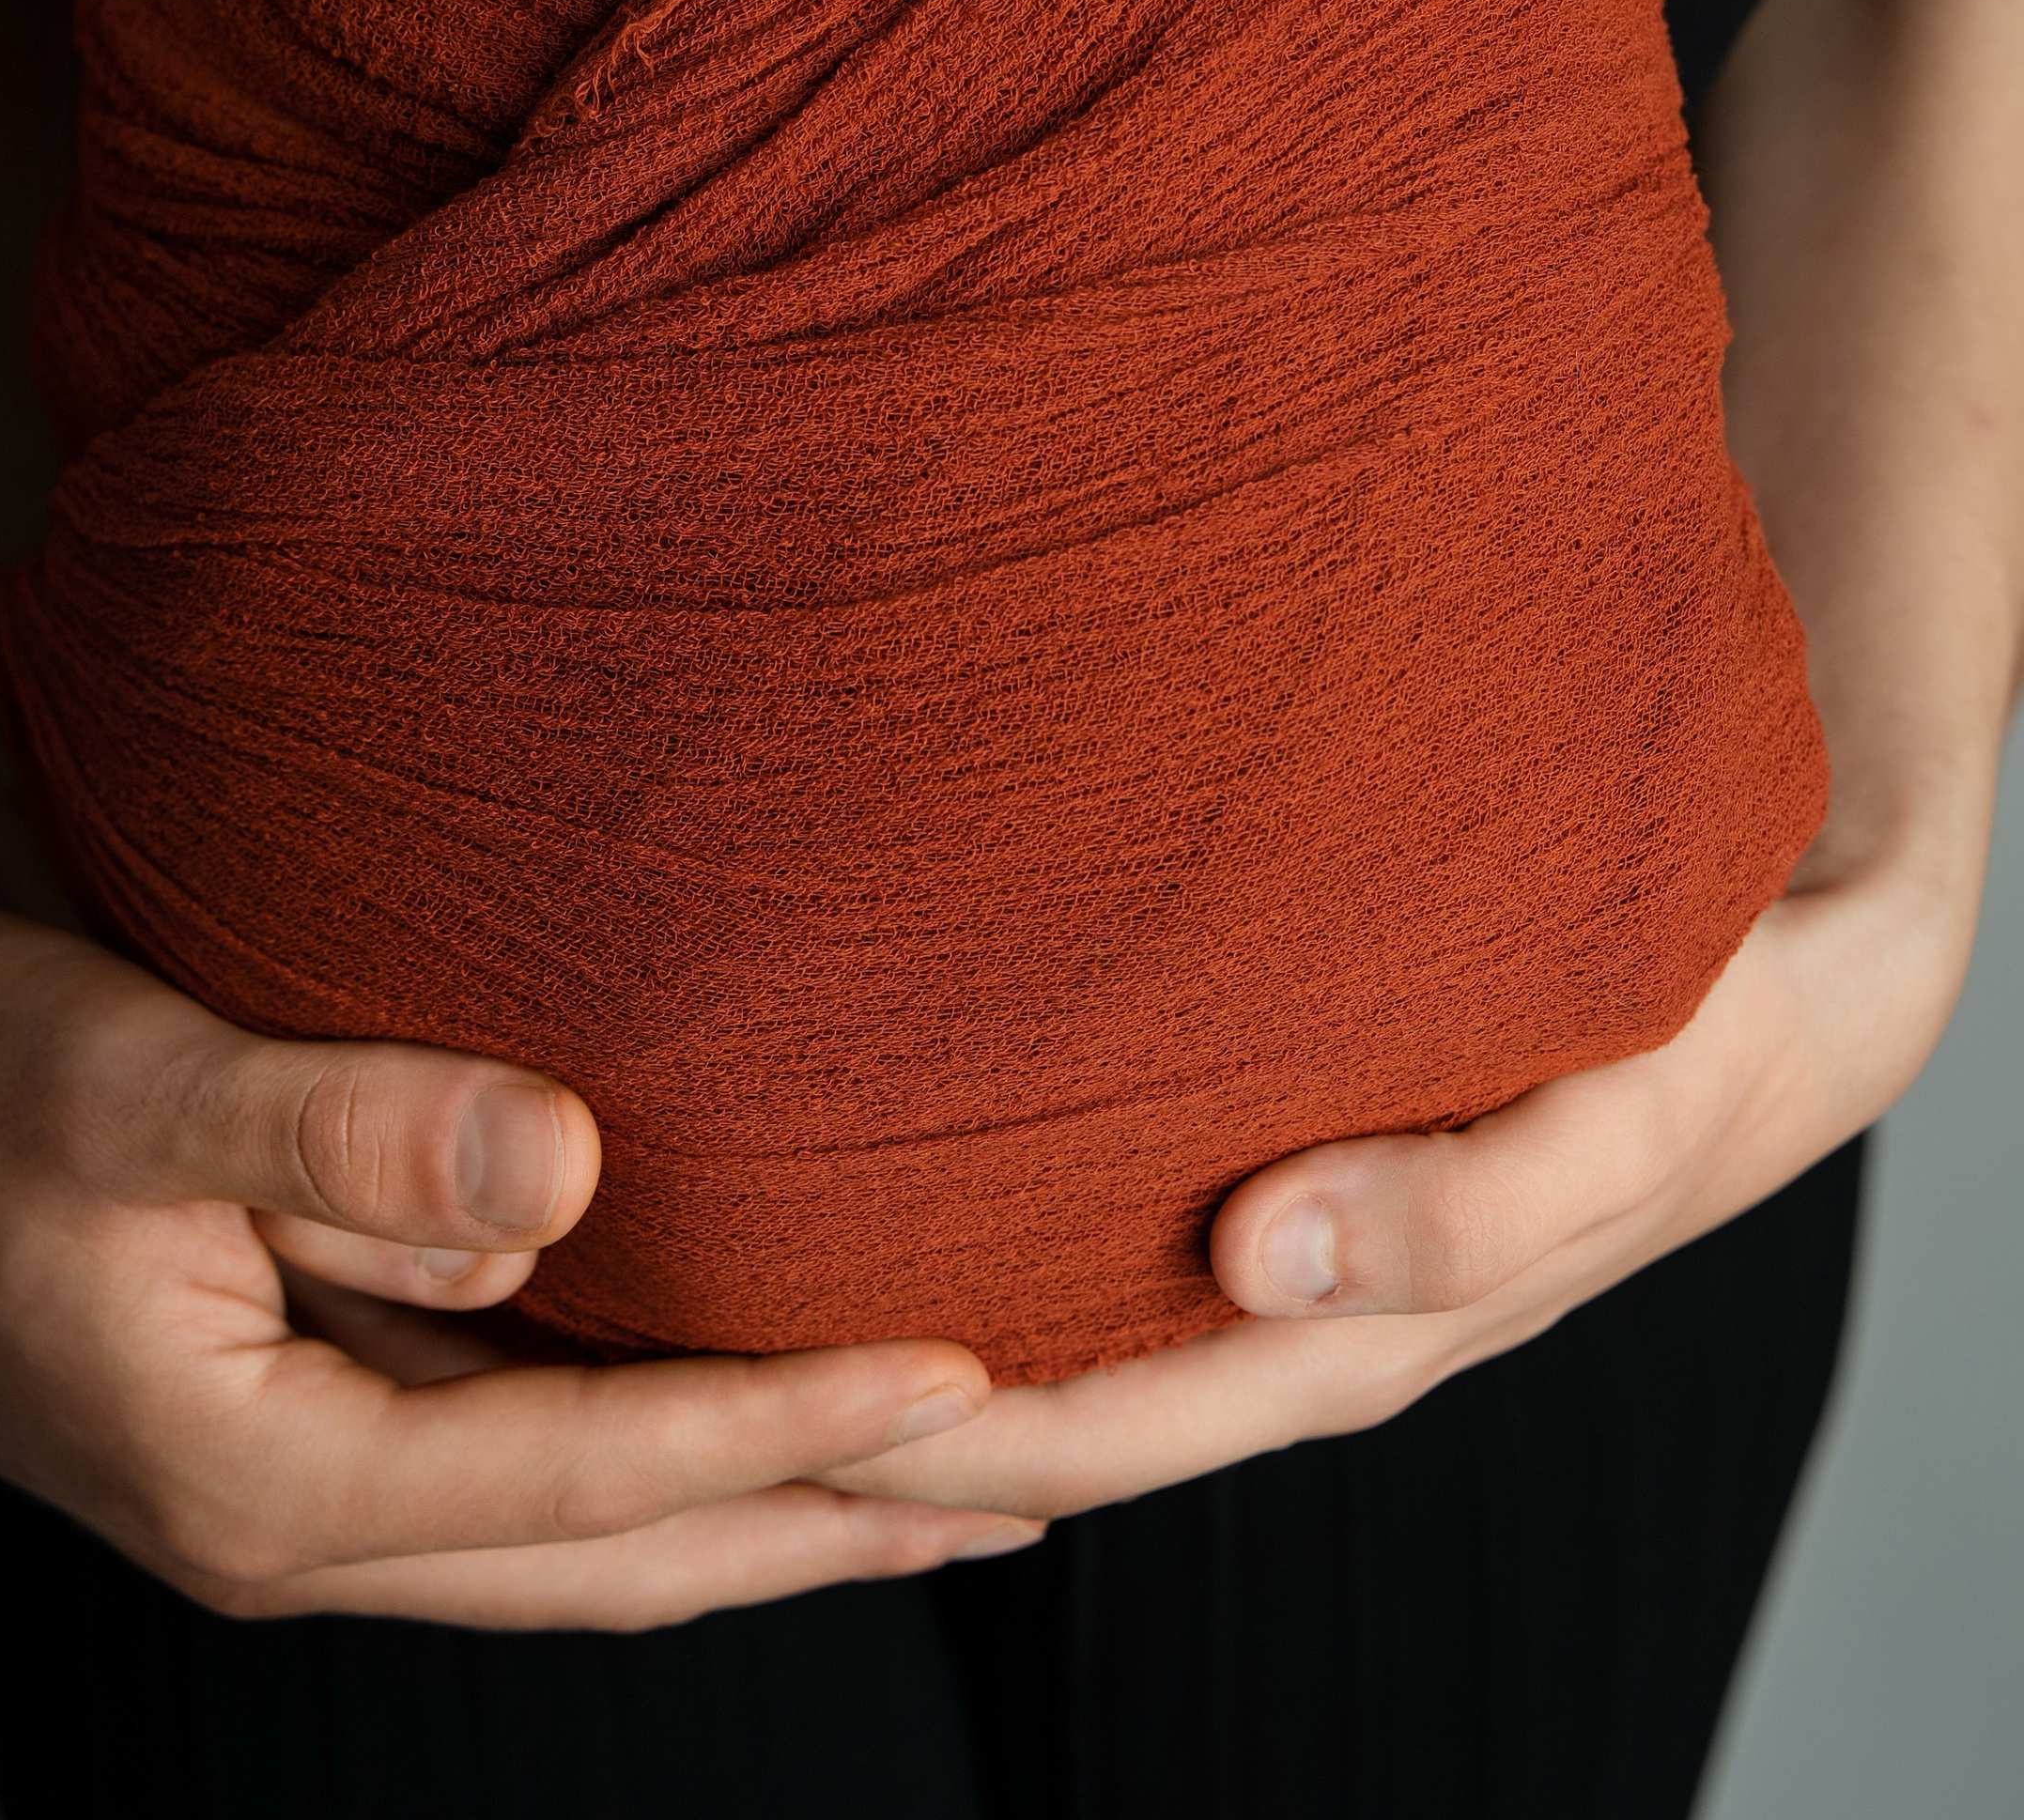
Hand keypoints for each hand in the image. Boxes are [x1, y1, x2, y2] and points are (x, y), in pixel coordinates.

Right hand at [0, 845, 1033, 1628]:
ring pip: (599, 1546)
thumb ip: (331, 1128)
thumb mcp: (115, 1087)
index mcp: (265, 1482)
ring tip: (979, 1475)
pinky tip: (763, 1406)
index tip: (980, 1378)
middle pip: (634, 1568)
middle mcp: (306, 1523)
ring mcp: (309, 1487)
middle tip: (1064, 1481)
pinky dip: (682, 1465)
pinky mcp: (310, 1418)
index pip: (595, 1485)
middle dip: (846, 1531)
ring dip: (786, 1517)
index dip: (792, 1431)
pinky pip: (541, 1478)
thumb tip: (563, 1168)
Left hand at [818, 825, 1985, 1522]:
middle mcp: (1265, 1306)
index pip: (1074, 1430)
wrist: (1763, 981)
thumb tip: (1266, 1257)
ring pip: (1036, 1314)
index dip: (906, 1434)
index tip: (745, 1397)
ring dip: (885, 1312)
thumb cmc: (1682, 1039)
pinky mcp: (1250, 1152)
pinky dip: (968, 1220)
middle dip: (842, 1396)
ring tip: (702, 1260)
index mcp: (1335, 1333)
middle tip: (652, 1336)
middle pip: (1017, 1398)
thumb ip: (1468, 1211)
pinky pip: (1082, 1223)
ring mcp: (1254, 1239)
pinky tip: (858, 1157)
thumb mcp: (1615, 1116)